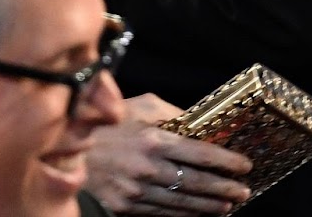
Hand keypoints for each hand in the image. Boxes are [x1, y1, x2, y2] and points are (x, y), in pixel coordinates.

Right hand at [84, 94, 252, 214]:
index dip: (226, 160)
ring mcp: (137, 191)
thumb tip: (200, 124)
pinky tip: (200, 213)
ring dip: (211, 205)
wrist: (68, 150)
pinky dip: (186, 215)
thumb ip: (171, 113)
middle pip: (197, 182)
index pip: (200, 153)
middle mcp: (147, 167)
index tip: (244, 164)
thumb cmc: (107, 123)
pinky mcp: (126, 207)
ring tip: (229, 204)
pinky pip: (164, 214)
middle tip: (244, 189)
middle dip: (225, 187)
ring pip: (184, 202)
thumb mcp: (140, 106)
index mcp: (152, 139)